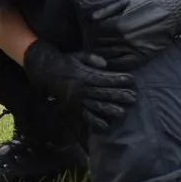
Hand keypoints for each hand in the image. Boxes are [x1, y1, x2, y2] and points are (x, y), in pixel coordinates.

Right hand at [22, 41, 136, 131]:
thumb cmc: (67, 62)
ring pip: (96, 106)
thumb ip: (92, 58)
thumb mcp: (78, 55)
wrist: (47, 72)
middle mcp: (82, 88)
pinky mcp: (75, 107)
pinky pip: (86, 116)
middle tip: (133, 97)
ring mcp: (78, 100)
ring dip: (110, 110)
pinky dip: (95, 121)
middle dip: (119, 96)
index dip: (118, 79)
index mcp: (85, 75)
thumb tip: (105, 63)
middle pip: (103, 93)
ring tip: (122, 113)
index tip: (131, 79)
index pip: (104, 78)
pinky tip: (105, 126)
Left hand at [84, 0, 180, 68]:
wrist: (171, 14)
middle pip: (99, 45)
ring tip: (99, 52)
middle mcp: (122, 38)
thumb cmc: (148, 5)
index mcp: (117, 23)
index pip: (95, 32)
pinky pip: (121, 64)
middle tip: (92, 44)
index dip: (90, 33)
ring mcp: (132, 49)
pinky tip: (110, 60)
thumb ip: (107, 10)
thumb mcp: (126, 2)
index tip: (90, 33)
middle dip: (94, 44)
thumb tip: (91, 19)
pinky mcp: (141, 57)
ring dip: (101, 55)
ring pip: (108, 56)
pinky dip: (113, 64)